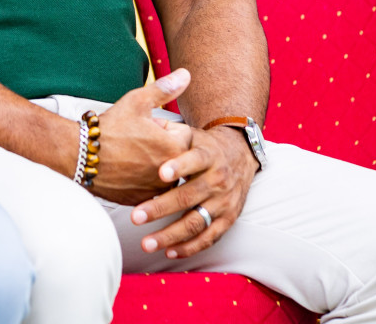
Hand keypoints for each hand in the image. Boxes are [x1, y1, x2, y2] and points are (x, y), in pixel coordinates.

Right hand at [86, 70, 194, 205]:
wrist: (80, 154)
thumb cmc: (108, 129)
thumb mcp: (137, 101)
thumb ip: (165, 89)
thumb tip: (185, 75)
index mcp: (174, 148)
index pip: (183, 134)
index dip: (163, 128)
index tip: (146, 128)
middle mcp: (168, 173)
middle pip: (175, 155)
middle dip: (161, 147)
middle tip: (137, 141)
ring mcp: (154, 190)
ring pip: (163, 172)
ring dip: (153, 164)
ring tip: (130, 155)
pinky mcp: (141, 200)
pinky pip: (149, 188)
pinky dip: (141, 180)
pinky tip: (126, 170)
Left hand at [129, 124, 257, 258]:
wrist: (240, 156)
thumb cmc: (204, 145)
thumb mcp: (192, 133)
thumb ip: (170, 130)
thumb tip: (146, 122)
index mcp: (209, 155)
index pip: (195, 160)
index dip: (179, 166)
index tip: (160, 173)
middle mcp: (218, 179)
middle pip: (189, 197)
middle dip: (161, 208)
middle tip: (135, 217)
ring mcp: (224, 202)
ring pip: (196, 222)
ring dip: (170, 235)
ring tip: (146, 242)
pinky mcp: (228, 219)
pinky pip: (209, 238)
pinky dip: (189, 247)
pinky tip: (169, 252)